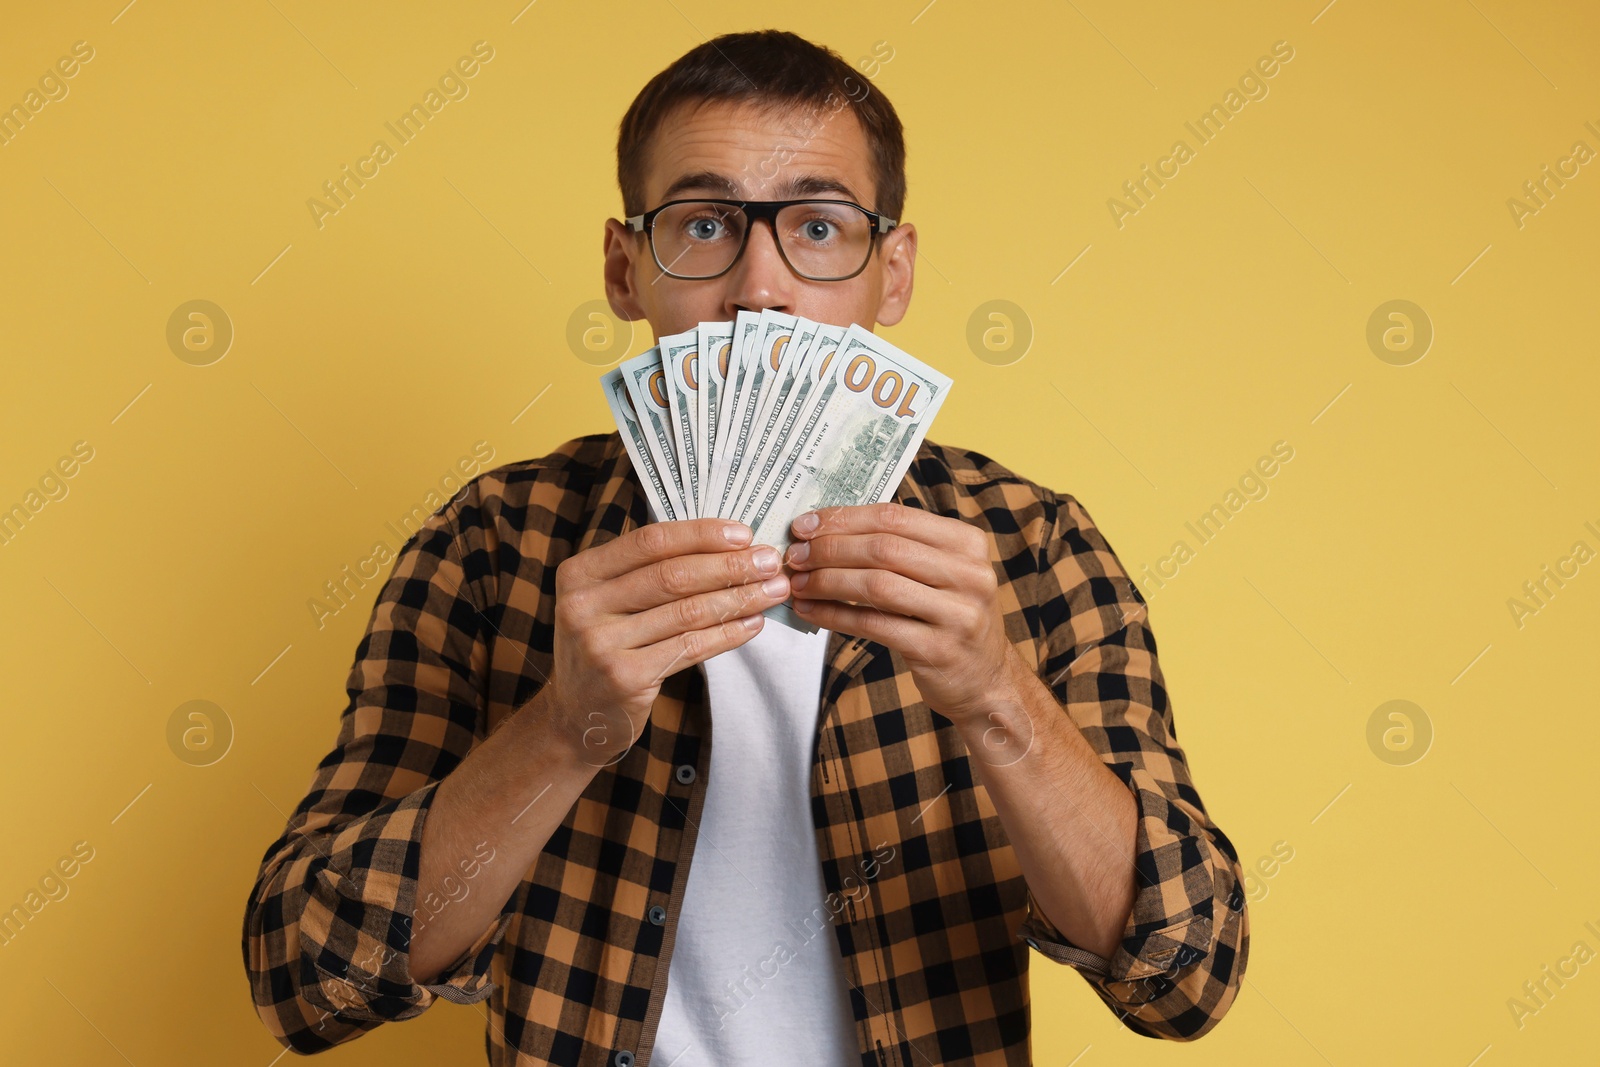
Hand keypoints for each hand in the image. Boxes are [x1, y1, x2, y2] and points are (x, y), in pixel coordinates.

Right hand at [546, 518, 789, 765]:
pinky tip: (753, 624)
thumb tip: (727, 545)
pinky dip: (728, 634)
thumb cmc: (606, 648)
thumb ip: (648, 572)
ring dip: (739, 598)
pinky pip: (690, 647)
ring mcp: (601, 643)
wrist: (577, 716)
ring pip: (687, 611)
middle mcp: (583, 604)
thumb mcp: (608, 602)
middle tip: (770, 562)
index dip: (701, 535)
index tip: (743, 533)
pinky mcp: (624, 677)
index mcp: (580, 573)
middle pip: (673, 575)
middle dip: (729, 566)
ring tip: (773, 591)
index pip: (651, 542)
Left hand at [783, 503, 1016, 722]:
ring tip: (798, 584)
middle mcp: (969, 575)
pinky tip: (812, 611)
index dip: (845, 518)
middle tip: (795, 556)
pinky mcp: (938, 650)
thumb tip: (825, 528)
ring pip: (876, 585)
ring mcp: (957, 614)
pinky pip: (873, 625)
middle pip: (884, 548)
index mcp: (967, 543)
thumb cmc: (949, 619)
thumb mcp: (942, 574)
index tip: (805, 525)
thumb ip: (900, 548)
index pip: (896, 517)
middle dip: (830, 549)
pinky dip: (835, 616)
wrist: (985, 681)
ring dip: (827, 581)